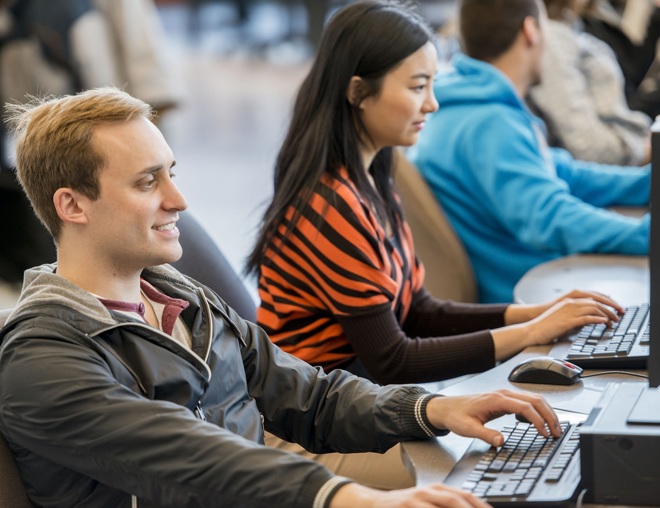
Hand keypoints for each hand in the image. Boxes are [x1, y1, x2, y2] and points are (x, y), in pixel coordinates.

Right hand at [330, 482, 489, 507]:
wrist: (372, 504)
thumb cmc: (403, 506)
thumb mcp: (426, 502)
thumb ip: (445, 503)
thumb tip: (470, 504)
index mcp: (437, 489)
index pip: (466, 495)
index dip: (480, 504)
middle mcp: (428, 492)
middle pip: (457, 501)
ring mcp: (416, 500)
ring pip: (444, 505)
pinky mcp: (406, 507)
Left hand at [426, 389, 561, 446]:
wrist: (446, 408)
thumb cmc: (456, 416)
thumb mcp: (468, 429)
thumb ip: (485, 435)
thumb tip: (501, 441)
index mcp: (496, 400)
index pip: (525, 407)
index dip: (539, 420)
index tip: (546, 434)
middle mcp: (503, 394)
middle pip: (535, 400)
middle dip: (549, 415)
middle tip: (557, 432)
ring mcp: (504, 395)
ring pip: (533, 398)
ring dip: (546, 412)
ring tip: (554, 428)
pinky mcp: (504, 399)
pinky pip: (527, 401)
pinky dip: (538, 410)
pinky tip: (539, 422)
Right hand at [506, 289, 622, 323]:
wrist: (532, 330)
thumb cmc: (545, 325)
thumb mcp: (563, 317)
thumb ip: (576, 315)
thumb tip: (589, 319)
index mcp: (569, 301)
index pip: (592, 297)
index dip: (606, 301)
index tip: (615, 307)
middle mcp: (570, 303)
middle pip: (596, 301)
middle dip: (610, 307)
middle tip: (619, 314)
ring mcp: (568, 311)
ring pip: (593, 308)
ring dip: (606, 314)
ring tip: (614, 321)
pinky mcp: (567, 321)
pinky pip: (586, 318)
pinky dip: (597, 319)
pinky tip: (603, 322)